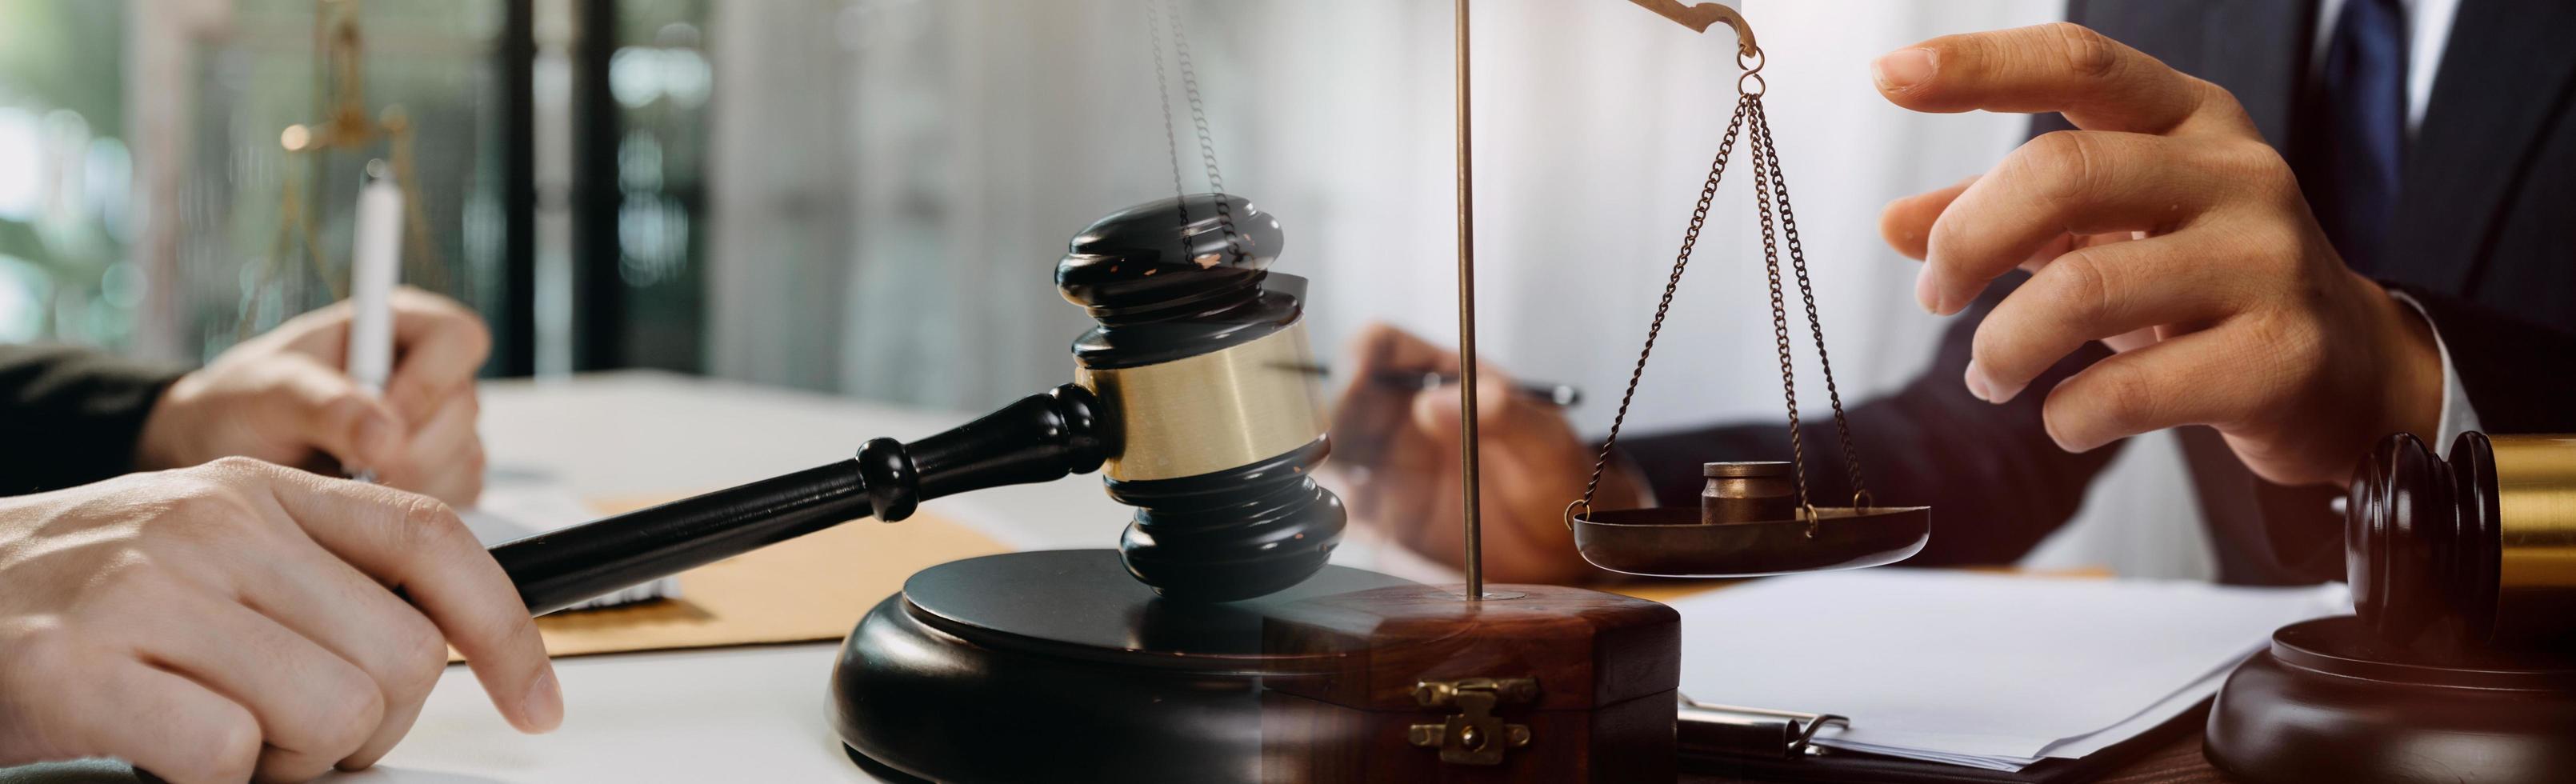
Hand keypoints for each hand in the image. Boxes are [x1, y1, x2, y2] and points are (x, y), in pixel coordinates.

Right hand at [0, 458, 556, 782]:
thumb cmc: (87, 595)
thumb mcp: (213, 551)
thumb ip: (322, 580)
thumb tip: (439, 647)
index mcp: (264, 492)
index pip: (434, 542)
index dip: (506, 633)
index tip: (539, 702)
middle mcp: (215, 524)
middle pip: (398, 660)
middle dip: (368, 726)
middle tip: (292, 732)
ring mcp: (148, 591)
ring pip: (329, 714)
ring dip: (288, 759)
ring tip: (218, 733)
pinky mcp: (82, 668)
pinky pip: (227, 757)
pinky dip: (209, 777)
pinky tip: (159, 746)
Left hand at [139, 287, 492, 503]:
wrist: (219, 459)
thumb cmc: (239, 407)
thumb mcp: (265, 395)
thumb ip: (323, 406)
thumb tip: (388, 439)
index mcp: (397, 327)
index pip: (458, 337)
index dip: (426, 383)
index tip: (373, 423)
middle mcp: (429, 373)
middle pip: (464, 411)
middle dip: (407, 453)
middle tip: (344, 471)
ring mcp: (439, 428)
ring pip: (465, 463)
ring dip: (405, 489)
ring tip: (341, 485)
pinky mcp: (441, 477)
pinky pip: (457, 501)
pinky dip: (407, 516)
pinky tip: (360, 503)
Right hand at [1326, 323, 1649, 583]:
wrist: (1571, 549)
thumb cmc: (1564, 479)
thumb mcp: (1546, 441)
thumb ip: (1503, 414)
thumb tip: (1432, 401)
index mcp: (1444, 381)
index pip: (1384, 348)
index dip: (1363, 354)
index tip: (1360, 373)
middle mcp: (1408, 420)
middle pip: (1346, 402)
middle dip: (1338, 416)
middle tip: (1352, 441)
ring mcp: (1394, 470)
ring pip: (1336, 457)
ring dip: (1333, 469)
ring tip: (1359, 490)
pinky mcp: (1391, 519)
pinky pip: (1350, 514)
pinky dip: (1343, 517)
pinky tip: (1371, 527)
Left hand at [1873, 23, 2442, 485]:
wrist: (2350, 376)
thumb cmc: (2209, 290)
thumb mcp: (2113, 231)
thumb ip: (2007, 220)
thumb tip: (1896, 225)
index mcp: (2191, 120)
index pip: (2079, 62)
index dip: (1980, 66)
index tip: (1891, 77)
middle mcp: (2236, 175)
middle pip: (2064, 173)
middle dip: (1966, 241)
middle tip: (1937, 294)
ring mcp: (2266, 264)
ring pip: (2083, 291)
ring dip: (2002, 345)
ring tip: (1988, 376)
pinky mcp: (2278, 360)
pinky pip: (2129, 390)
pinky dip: (2066, 414)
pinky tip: (2062, 417)